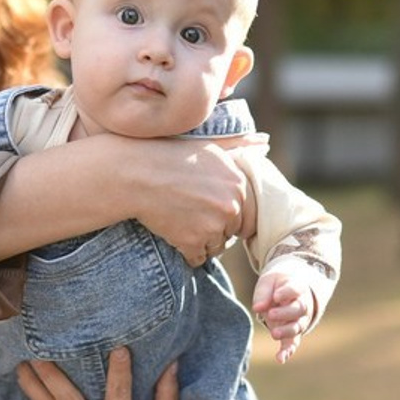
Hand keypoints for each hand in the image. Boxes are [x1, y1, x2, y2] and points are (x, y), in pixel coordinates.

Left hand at [18, 347, 178, 399]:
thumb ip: (167, 394)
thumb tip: (172, 361)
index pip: (118, 391)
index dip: (119, 368)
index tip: (118, 347)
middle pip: (68, 399)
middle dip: (52, 375)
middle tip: (39, 352)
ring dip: (34, 385)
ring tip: (22, 362)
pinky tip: (27, 381)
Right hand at [127, 138, 262, 266]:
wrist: (134, 173)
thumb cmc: (169, 154)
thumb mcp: (209, 145)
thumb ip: (241, 145)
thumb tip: (265, 141)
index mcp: (239, 183)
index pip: (245, 213)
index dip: (224, 211)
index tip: (205, 204)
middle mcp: (231, 206)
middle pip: (230, 231)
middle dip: (214, 227)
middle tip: (189, 212)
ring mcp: (213, 226)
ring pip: (215, 246)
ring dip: (201, 240)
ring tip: (180, 220)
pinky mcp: (192, 242)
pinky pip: (197, 258)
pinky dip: (186, 251)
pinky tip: (173, 232)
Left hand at [252, 270, 314, 363]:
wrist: (286, 292)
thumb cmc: (276, 286)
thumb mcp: (268, 283)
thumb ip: (263, 294)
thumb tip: (258, 308)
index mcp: (297, 288)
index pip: (295, 289)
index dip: (287, 292)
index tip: (276, 296)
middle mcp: (302, 305)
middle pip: (299, 310)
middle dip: (285, 313)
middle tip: (271, 314)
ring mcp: (299, 321)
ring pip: (297, 327)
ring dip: (286, 331)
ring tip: (274, 333)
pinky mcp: (292, 334)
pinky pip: (292, 343)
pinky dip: (287, 352)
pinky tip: (280, 359)